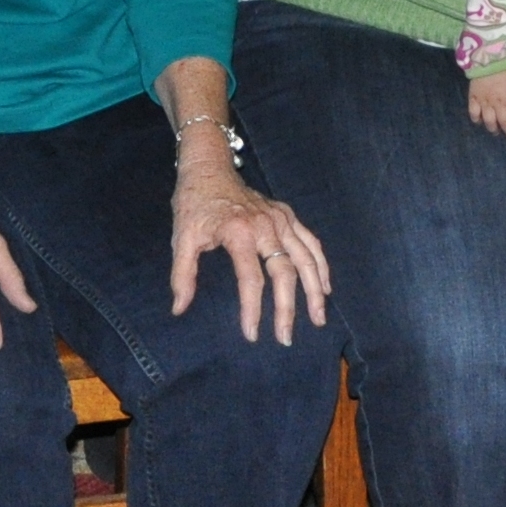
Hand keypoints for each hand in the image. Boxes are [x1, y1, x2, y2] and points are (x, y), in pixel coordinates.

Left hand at [170, 152, 333, 344]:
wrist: (210, 168)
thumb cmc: (194, 204)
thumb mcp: (182, 238)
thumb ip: (182, 275)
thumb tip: (179, 309)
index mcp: (238, 232)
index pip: (250, 278)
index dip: (252, 309)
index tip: (251, 334)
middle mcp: (265, 225)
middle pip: (284, 271)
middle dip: (287, 308)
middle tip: (285, 338)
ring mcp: (280, 219)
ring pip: (305, 258)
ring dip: (314, 290)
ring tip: (318, 318)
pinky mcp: (287, 214)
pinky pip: (310, 242)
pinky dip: (320, 264)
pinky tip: (325, 287)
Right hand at [468, 70, 505, 139]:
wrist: (488, 56)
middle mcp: (499, 103)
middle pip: (504, 122)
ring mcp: (485, 101)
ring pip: (489, 120)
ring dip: (493, 128)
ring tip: (496, 132)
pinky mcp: (474, 97)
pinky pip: (473, 112)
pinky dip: (476, 119)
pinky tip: (478, 122)